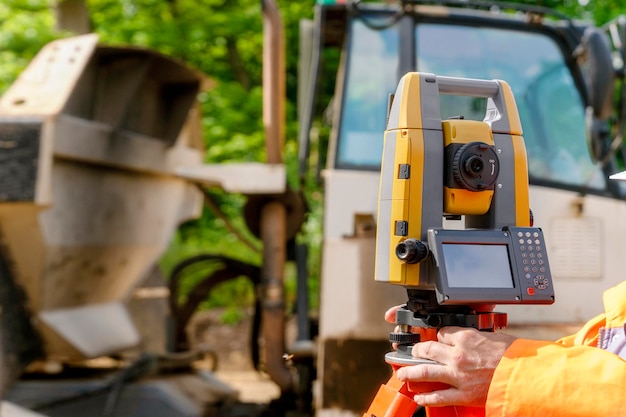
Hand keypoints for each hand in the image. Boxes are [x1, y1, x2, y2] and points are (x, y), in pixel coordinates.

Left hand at [395, 326, 516, 407]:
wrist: (526, 377)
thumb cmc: (515, 357)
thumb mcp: (493, 338)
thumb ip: (476, 339)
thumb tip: (467, 340)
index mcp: (466, 338)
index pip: (442, 333)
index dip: (437, 335)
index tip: (434, 339)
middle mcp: (458, 355)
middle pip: (427, 349)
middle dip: (416, 351)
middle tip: (412, 353)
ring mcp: (458, 376)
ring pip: (425, 372)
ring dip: (410, 373)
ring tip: (403, 374)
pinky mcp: (463, 394)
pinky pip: (438, 396)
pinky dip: (426, 397)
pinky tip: (419, 396)